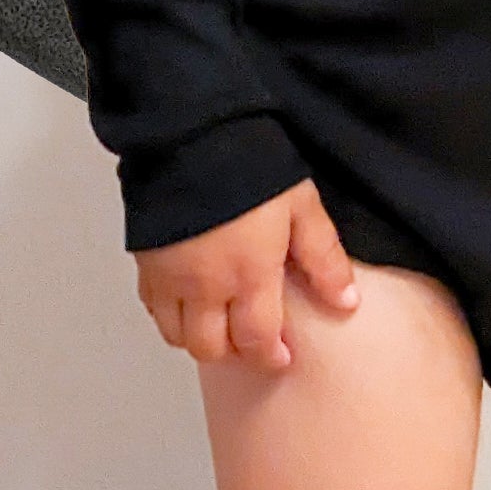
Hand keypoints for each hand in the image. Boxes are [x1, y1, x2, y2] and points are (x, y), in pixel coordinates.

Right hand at [133, 178, 358, 369]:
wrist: (192, 132)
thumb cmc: (249, 164)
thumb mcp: (302, 207)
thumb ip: (323, 259)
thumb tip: (345, 301)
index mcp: (248, 275)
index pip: (256, 341)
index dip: (270, 357)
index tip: (281, 357)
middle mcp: (204, 285)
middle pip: (211, 348)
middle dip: (234, 351)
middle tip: (251, 339)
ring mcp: (169, 277)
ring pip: (177, 335)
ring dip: (200, 337)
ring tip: (220, 321)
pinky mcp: (144, 262)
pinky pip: (153, 308)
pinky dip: (171, 315)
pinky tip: (190, 299)